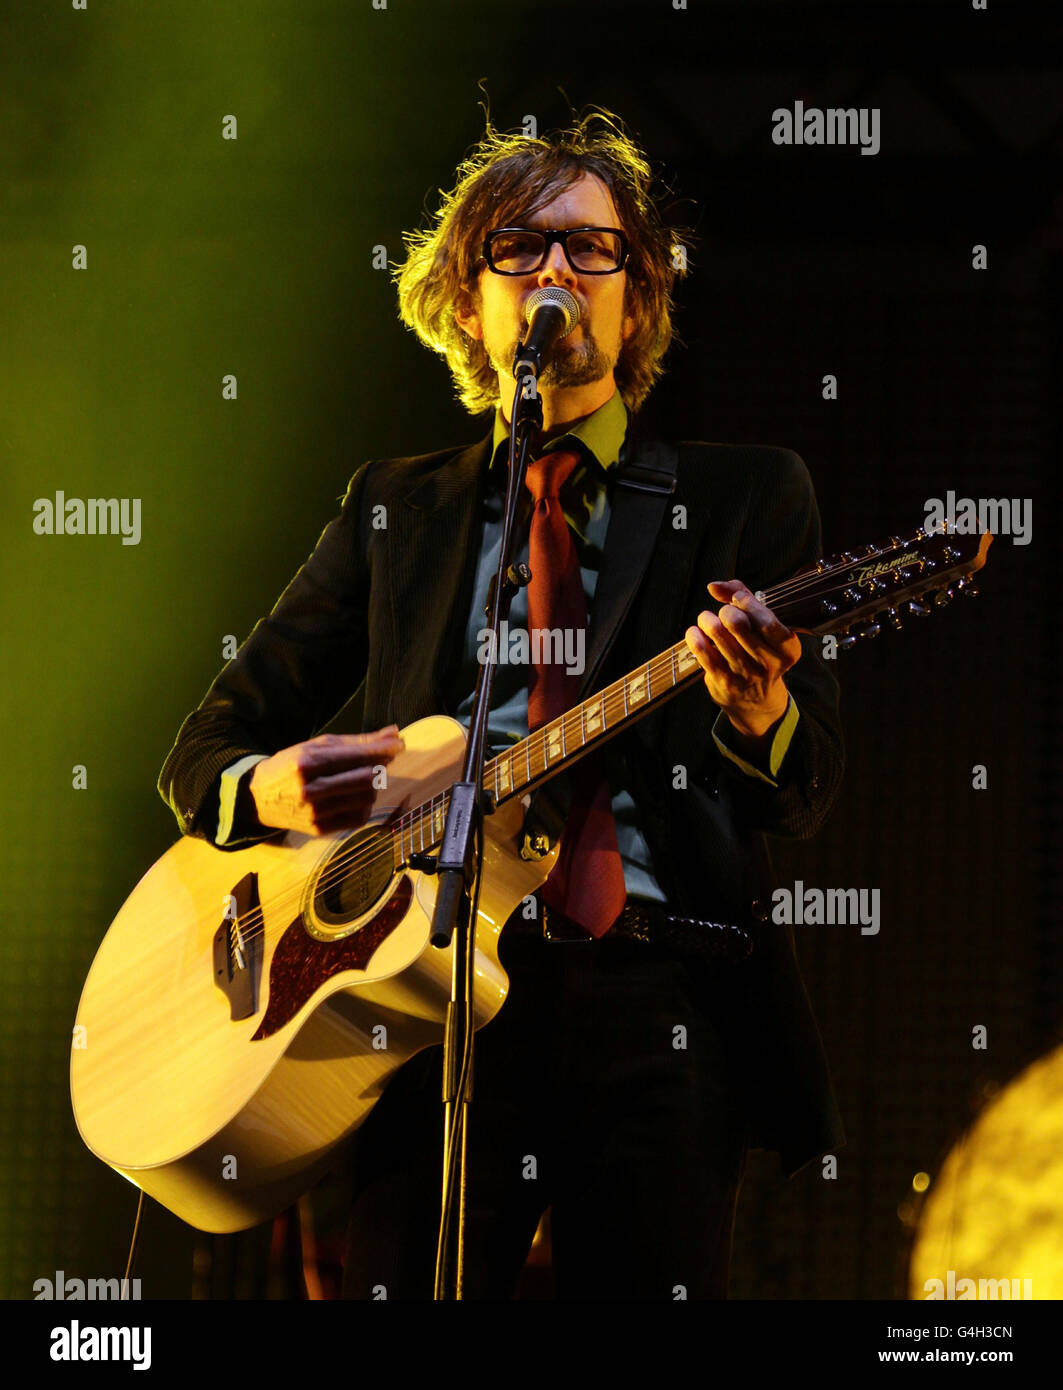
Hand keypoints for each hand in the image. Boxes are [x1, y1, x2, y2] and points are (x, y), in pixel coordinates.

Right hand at [249, 727, 405, 835]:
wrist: (259, 797)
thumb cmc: (292, 765)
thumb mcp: (317, 746)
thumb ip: (357, 742)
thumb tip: (394, 734)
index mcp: (307, 763)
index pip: (356, 756)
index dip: (383, 750)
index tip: (399, 744)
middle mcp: (310, 789)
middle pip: (366, 779)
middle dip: (380, 766)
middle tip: (380, 760)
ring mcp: (315, 812)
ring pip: (366, 798)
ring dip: (373, 786)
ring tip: (361, 778)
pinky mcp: (320, 829)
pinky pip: (359, 817)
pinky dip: (365, 804)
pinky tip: (354, 796)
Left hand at [685, 581, 801, 739]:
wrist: (756, 701)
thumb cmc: (759, 652)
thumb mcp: (763, 628)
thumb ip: (744, 598)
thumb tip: (714, 586)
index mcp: (788, 649)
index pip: (767, 621)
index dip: (747, 603)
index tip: (736, 597)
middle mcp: (769, 664)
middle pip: (739, 624)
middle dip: (726, 611)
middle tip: (724, 612)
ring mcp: (746, 675)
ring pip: (719, 636)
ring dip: (707, 620)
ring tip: (706, 619)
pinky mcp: (724, 683)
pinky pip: (704, 653)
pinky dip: (695, 636)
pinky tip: (695, 632)